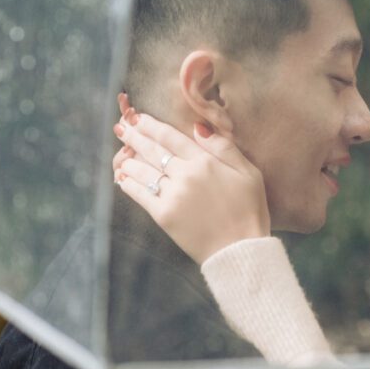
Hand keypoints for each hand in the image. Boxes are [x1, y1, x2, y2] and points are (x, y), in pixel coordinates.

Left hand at [112, 94, 270, 263]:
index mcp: (205, 161)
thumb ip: (224, 147)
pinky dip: (129, 184)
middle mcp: (185, 174)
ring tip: (121, 153)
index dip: (152, 126)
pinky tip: (123, 178)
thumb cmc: (249, 210)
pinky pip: (140, 194)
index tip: (139, 118)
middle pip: (153, 150)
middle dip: (134, 137)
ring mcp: (172, 195)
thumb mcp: (248, 172)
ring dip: (129, 159)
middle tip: (121, 128)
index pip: (171, 136)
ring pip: (143, 170)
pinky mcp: (164, 215)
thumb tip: (198, 127)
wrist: (240, 250)